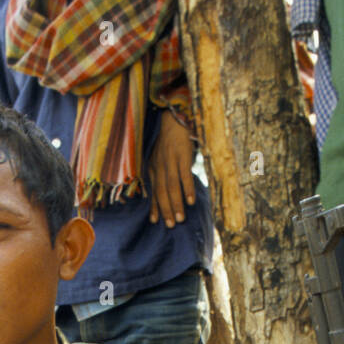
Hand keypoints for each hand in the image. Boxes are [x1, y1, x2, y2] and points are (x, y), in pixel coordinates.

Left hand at [148, 109, 195, 227]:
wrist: (175, 118)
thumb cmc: (170, 141)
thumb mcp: (161, 157)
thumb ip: (162, 173)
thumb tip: (165, 191)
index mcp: (154, 167)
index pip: (154, 191)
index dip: (155, 206)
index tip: (155, 222)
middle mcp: (159, 166)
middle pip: (162, 191)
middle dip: (165, 210)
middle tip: (170, 225)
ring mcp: (170, 160)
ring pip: (171, 186)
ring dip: (175, 204)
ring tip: (180, 219)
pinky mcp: (182, 155)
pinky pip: (184, 175)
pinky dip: (187, 189)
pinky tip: (190, 201)